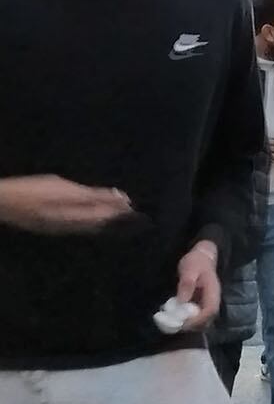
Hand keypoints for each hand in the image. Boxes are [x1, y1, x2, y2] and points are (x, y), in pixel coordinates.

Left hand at [0, 175, 133, 233]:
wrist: (1, 197)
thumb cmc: (28, 212)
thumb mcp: (57, 220)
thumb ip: (83, 218)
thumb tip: (107, 217)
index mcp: (74, 194)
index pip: (102, 197)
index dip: (116, 203)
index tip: (130, 205)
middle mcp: (68, 186)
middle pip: (94, 193)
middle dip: (110, 198)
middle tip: (125, 202)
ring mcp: (56, 183)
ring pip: (82, 192)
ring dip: (97, 197)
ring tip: (108, 202)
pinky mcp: (46, 184)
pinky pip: (72, 191)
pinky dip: (83, 196)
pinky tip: (80, 201)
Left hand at [174, 241, 220, 331]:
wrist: (203, 256)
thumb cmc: (196, 261)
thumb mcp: (190, 269)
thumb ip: (187, 284)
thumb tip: (182, 301)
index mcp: (213, 292)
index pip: (210, 311)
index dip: (198, 319)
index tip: (182, 322)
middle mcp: (213, 299)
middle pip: (207, 319)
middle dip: (192, 325)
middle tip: (174, 325)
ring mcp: (208, 302)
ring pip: (202, 320)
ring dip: (189, 324)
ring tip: (173, 324)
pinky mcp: (201, 303)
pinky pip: (197, 316)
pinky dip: (187, 320)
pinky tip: (176, 317)